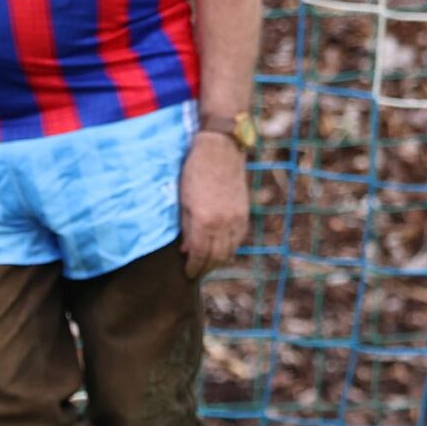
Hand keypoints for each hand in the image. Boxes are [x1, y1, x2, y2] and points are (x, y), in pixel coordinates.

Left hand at [179, 132, 248, 276]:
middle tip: (196, 274)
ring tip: (207, 265)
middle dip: (205, 268)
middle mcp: (223, 223)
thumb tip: (186, 250)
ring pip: (229, 250)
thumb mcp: (182, 200)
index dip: (193, 267)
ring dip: (218, 261)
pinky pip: (238, 239)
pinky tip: (220, 250)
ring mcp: (237, 219)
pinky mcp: (244, 213)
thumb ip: (185, 227)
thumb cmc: (193, 172)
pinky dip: (229, 249)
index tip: (187, 274)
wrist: (219, 151)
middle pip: (216, 257)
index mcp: (205, 221)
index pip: (199, 254)